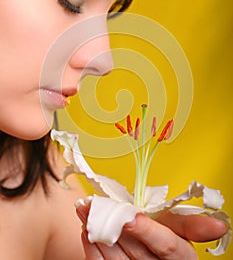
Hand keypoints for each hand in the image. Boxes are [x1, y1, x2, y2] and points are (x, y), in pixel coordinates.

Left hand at [77, 205, 225, 258]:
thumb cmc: (168, 243)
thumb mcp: (182, 232)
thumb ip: (192, 225)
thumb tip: (221, 227)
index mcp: (180, 257)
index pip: (166, 245)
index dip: (148, 230)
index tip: (129, 215)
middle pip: (135, 249)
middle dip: (113, 223)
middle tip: (93, 202)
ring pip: (116, 259)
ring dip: (97, 233)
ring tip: (84, 211)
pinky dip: (92, 251)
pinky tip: (86, 233)